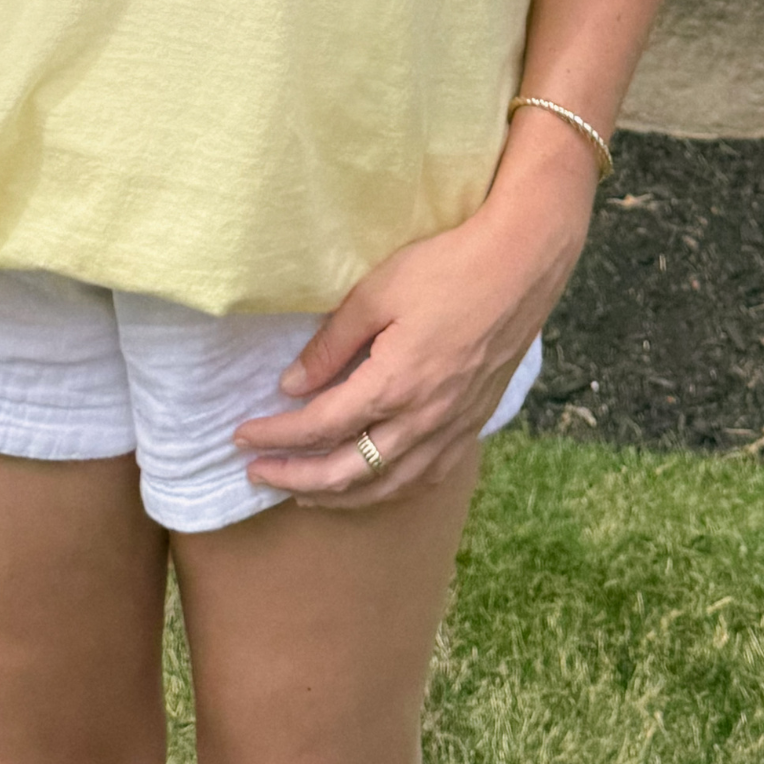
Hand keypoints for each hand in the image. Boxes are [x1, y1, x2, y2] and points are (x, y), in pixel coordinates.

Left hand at [234, 124, 597, 509]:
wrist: (521, 267)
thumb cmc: (447, 269)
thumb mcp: (377, 293)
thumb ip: (332, 344)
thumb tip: (292, 385)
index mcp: (395, 384)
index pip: (321, 426)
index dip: (277, 436)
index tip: (242, 436)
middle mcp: (423, 420)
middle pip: (349, 472)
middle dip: (295, 479)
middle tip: (256, 475)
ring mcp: (451, 429)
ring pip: (387, 487)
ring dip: (338, 495)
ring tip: (302, 492)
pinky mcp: (471, 426)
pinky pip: (423, 479)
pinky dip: (386, 491)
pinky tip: (369, 486)